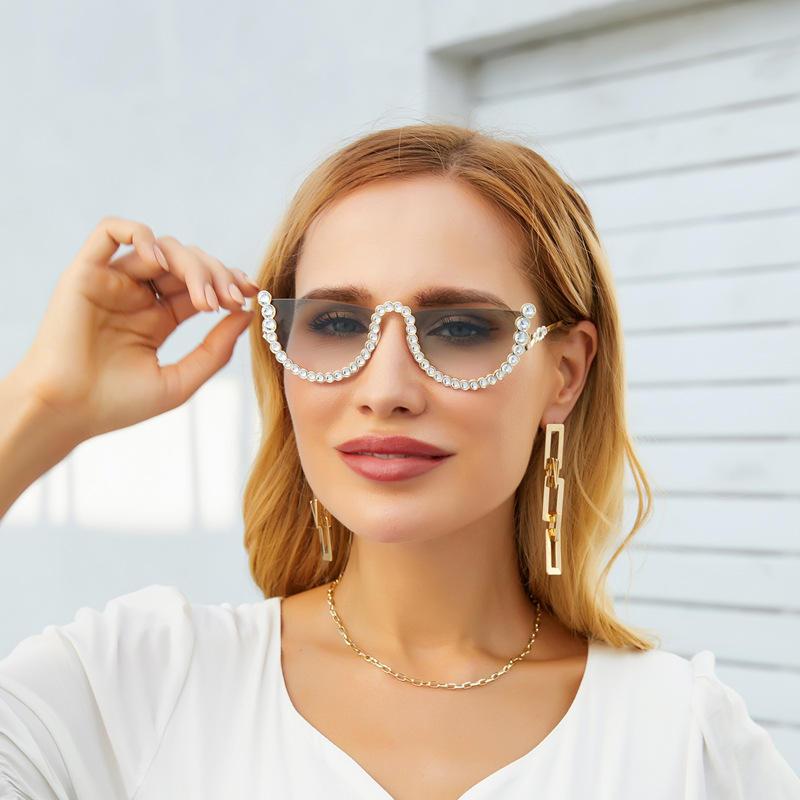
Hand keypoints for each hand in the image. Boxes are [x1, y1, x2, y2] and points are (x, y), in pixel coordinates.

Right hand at [15, 216, 259, 441]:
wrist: (67, 412)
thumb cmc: (118, 404)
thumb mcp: (180, 381)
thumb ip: (215, 349)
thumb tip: (248, 313)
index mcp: (159, 318)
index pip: (201, 285)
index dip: (228, 283)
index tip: (251, 293)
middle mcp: (138, 296)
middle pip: (187, 263)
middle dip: (217, 275)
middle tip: (232, 299)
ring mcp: (113, 282)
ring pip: (160, 247)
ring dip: (191, 264)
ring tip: (204, 299)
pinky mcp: (85, 272)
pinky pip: (110, 231)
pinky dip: (141, 235)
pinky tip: (160, 262)